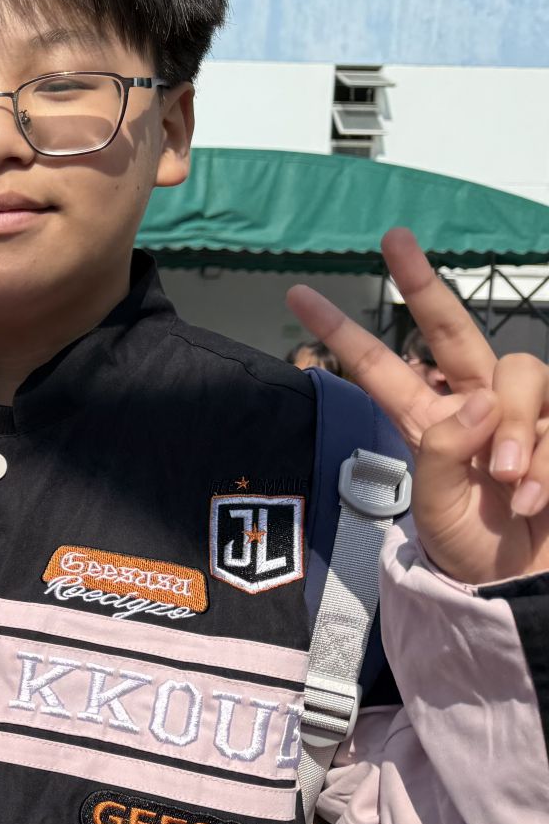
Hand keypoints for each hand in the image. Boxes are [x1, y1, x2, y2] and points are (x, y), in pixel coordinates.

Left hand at [287, 228, 548, 584]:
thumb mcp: (437, 509)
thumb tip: (477, 401)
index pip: (379, 367)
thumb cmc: (470, 545)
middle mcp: (471, 404)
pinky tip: (532, 500)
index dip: (343, 332)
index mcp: (427, 419)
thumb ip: (446, 453)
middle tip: (394, 241)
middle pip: (451, 329)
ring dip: (513, 428)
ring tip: (504, 483)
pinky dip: (543, 464)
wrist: (522, 582)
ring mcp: (519, 413)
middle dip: (423, 282)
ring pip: (520, 373)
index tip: (299, 294)